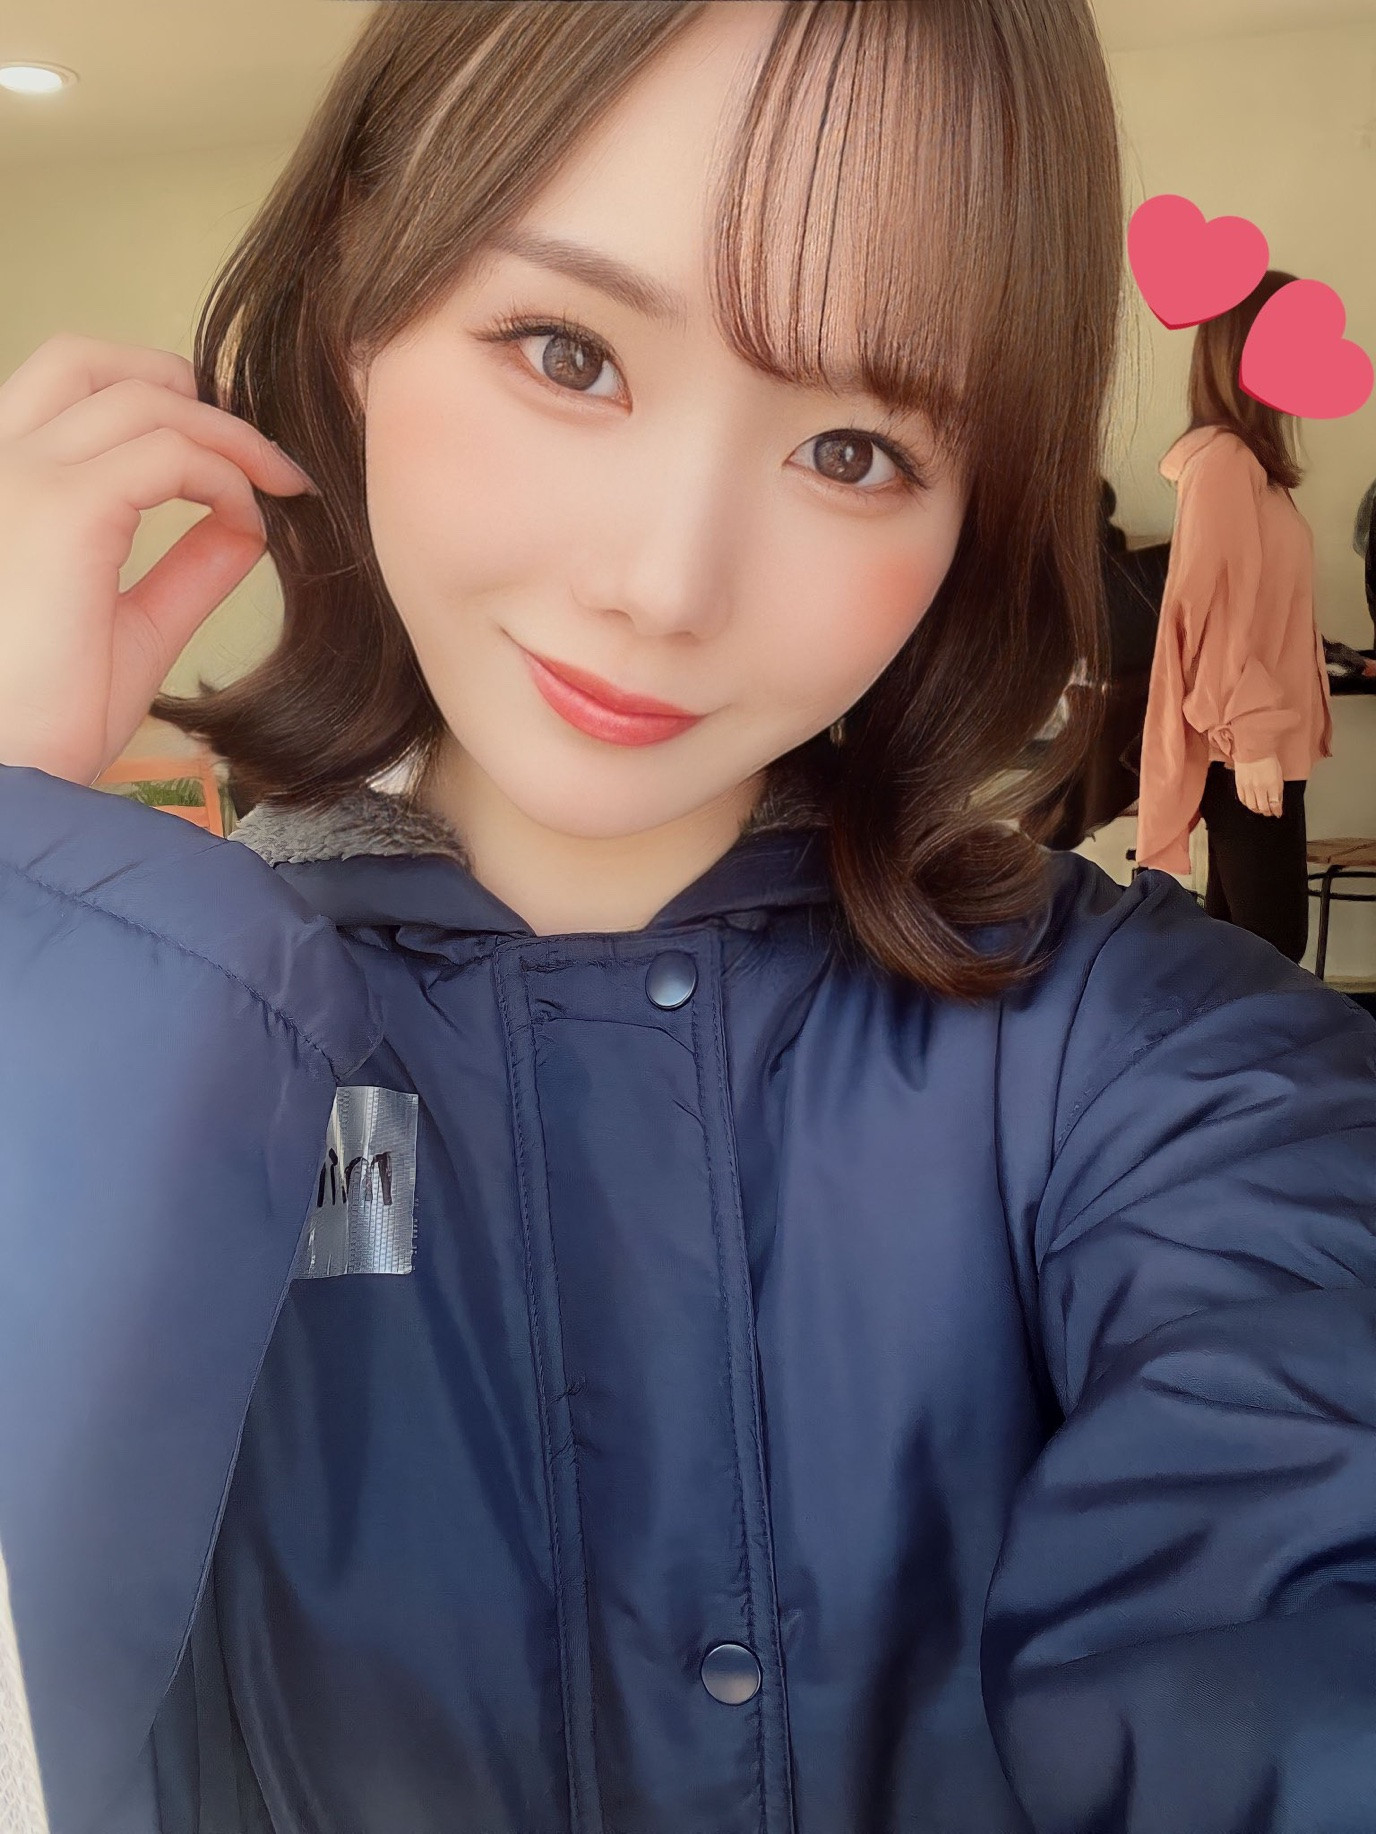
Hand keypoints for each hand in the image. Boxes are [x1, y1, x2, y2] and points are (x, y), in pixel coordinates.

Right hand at [0, 332, 317, 786]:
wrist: (9, 780)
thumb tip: (247, 525)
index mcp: (0, 488)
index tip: (230, 456)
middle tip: (260, 444)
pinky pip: (169, 454)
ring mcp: (22, 479)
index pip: (68, 389)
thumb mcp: (132, 629)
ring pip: (141, 396)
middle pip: (90, 360)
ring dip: (227, 432)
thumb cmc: (47, 722)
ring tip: (281, 484)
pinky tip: (254, 522)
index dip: (159, 399)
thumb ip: (186, 571)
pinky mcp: (61, 511)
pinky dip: (226, 476)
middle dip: (186, 383)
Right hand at [1234, 753, 1284, 816]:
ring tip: (1260, 808)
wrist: (1253, 750)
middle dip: (1267, 812)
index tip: (1278, 813)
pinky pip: (1243, 800)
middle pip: (1263, 808)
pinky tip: (1251, 802)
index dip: (1277, 811)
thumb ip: (1278, 789)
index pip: (1275, 804)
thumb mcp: (1278, 774)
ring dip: (1257, 809)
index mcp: (1272, 784)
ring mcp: (1248, 787)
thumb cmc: (1267, 759)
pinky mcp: (1239, 785)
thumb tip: (1277, 801)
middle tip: (1269, 812)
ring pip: (1252, 806)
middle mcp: (1260, 788)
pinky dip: (1247, 804)